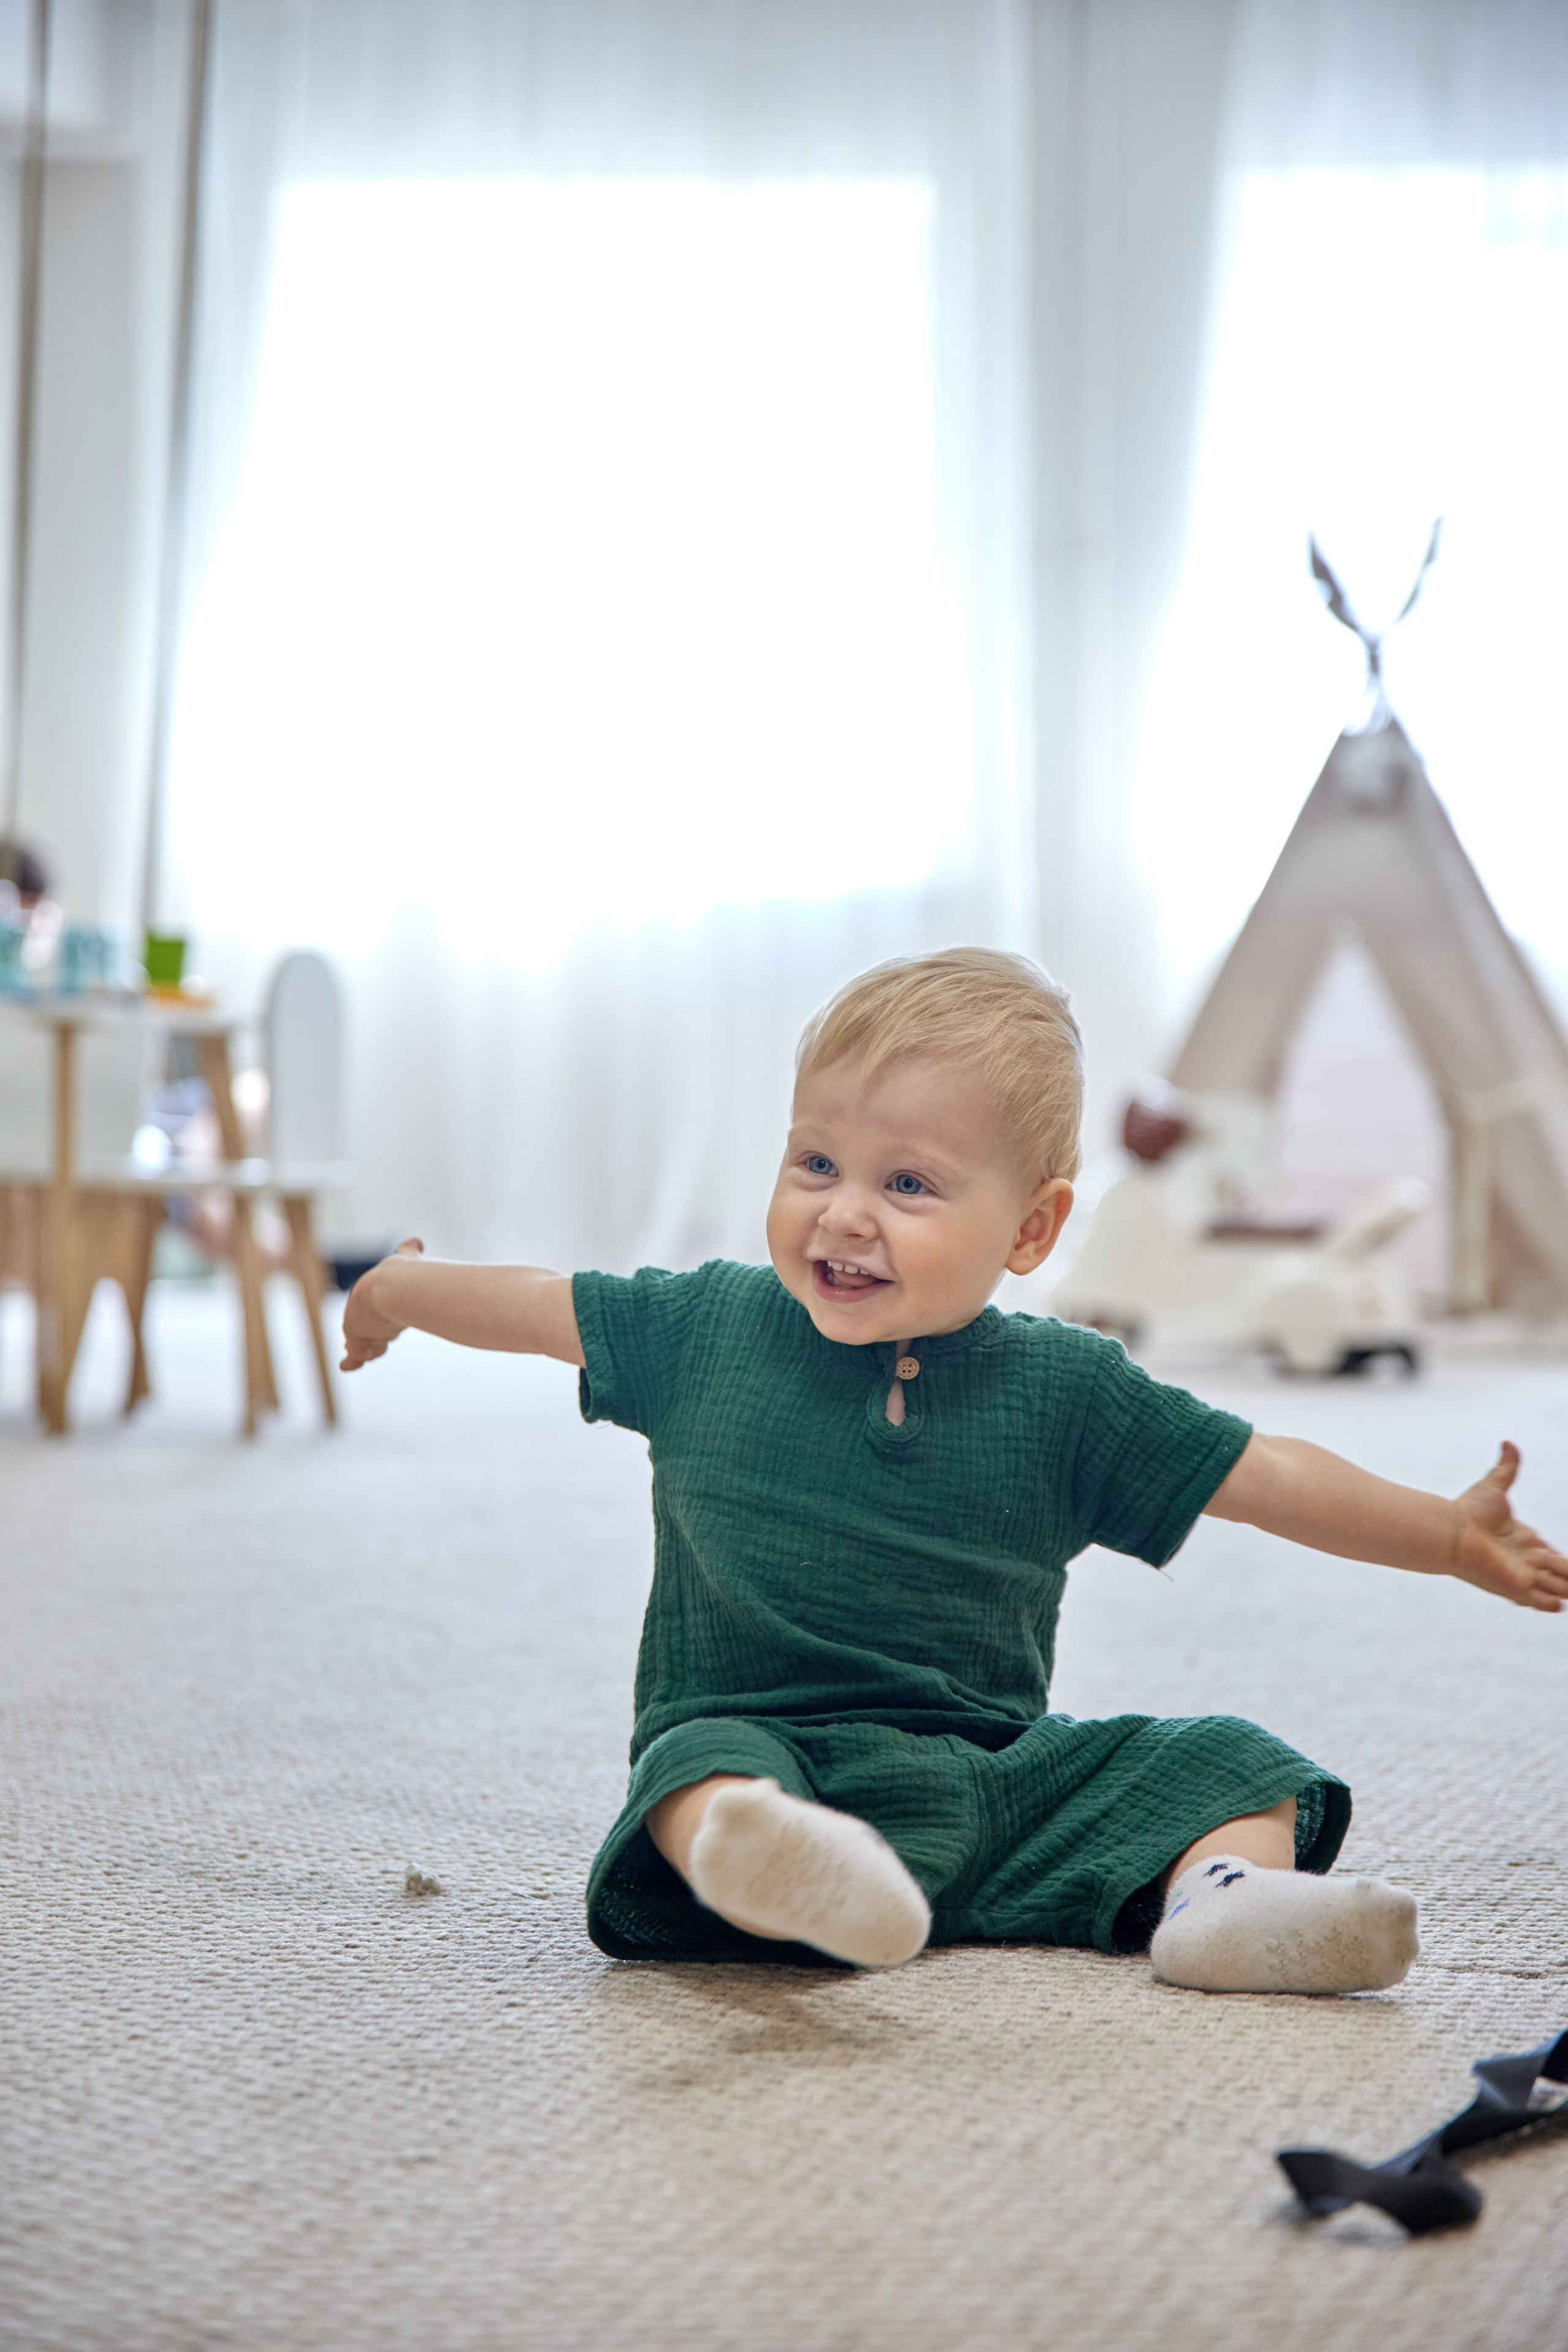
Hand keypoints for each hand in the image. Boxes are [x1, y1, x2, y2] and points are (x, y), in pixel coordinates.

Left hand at [340, 1238, 422, 1371]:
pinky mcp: (355, 1335)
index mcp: (374, 1288)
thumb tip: (416, 1240)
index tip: (370, 1310)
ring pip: (364, 1342)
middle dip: (374, 1332)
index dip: (371, 1308)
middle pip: (367, 1325)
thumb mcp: (408, 1259)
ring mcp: (358, 1321)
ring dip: (371, 1347)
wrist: (394, 1288)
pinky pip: (355, 1355)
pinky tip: (345, 1366)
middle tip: (381, 1341)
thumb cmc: (403, 1276)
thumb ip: (410, 1250)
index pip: (369, 1299)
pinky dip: (351, 1362)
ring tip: (378, 1348)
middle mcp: (363, 1304)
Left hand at [1451, 1443, 1567, 1612]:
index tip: (1560, 1556)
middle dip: (1567, 1571)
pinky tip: (1559, 1602)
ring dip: (1565, 1584)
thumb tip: (1508, 1443)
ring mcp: (1522, 1574)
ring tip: (1567, 1585)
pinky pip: (1540, 1601)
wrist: (1451, 1530)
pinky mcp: (1517, 1587)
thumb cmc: (1469, 1510)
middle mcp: (1524, 1559)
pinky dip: (1551, 1601)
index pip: (1548, 1552)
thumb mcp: (1495, 1486)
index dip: (1557, 1555)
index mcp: (1522, 1539)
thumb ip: (1506, 1468)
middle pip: (1557, 1570)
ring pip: (1555, 1585)